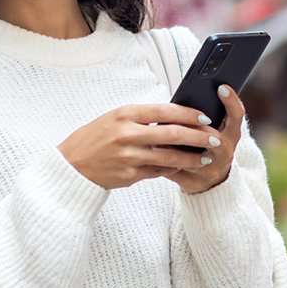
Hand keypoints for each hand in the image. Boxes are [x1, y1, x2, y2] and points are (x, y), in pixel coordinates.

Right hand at [57, 104, 225, 189]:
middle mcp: (128, 134)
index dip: (189, 114)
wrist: (72, 165)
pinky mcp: (130, 176)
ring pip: (170, 157)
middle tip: (214, 139)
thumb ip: (141, 117)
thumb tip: (173, 116)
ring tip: (205, 158)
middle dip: (198, 137)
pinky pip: (158, 172)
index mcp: (125, 115)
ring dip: (191, 158)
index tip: (204, 118)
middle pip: (173, 134)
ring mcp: (129, 157)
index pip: (165, 111)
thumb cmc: (94, 138)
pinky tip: (182, 167)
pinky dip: (172, 169)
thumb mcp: (114, 119)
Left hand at [163, 84, 243, 193]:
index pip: (237, 116)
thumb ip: (202, 118)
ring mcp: (210, 170)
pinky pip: (174, 170)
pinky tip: (149, 150)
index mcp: (231, 135)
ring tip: (158, 130)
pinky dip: (161, 159)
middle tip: (181, 116)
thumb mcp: (213, 130)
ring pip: (193, 157)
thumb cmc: (206, 147)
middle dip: (199, 128)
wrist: (209, 183)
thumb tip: (180, 101)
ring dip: (175, 144)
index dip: (232, 102)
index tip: (221, 87)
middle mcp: (225, 153)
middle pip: (217, 139)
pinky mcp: (193, 183)